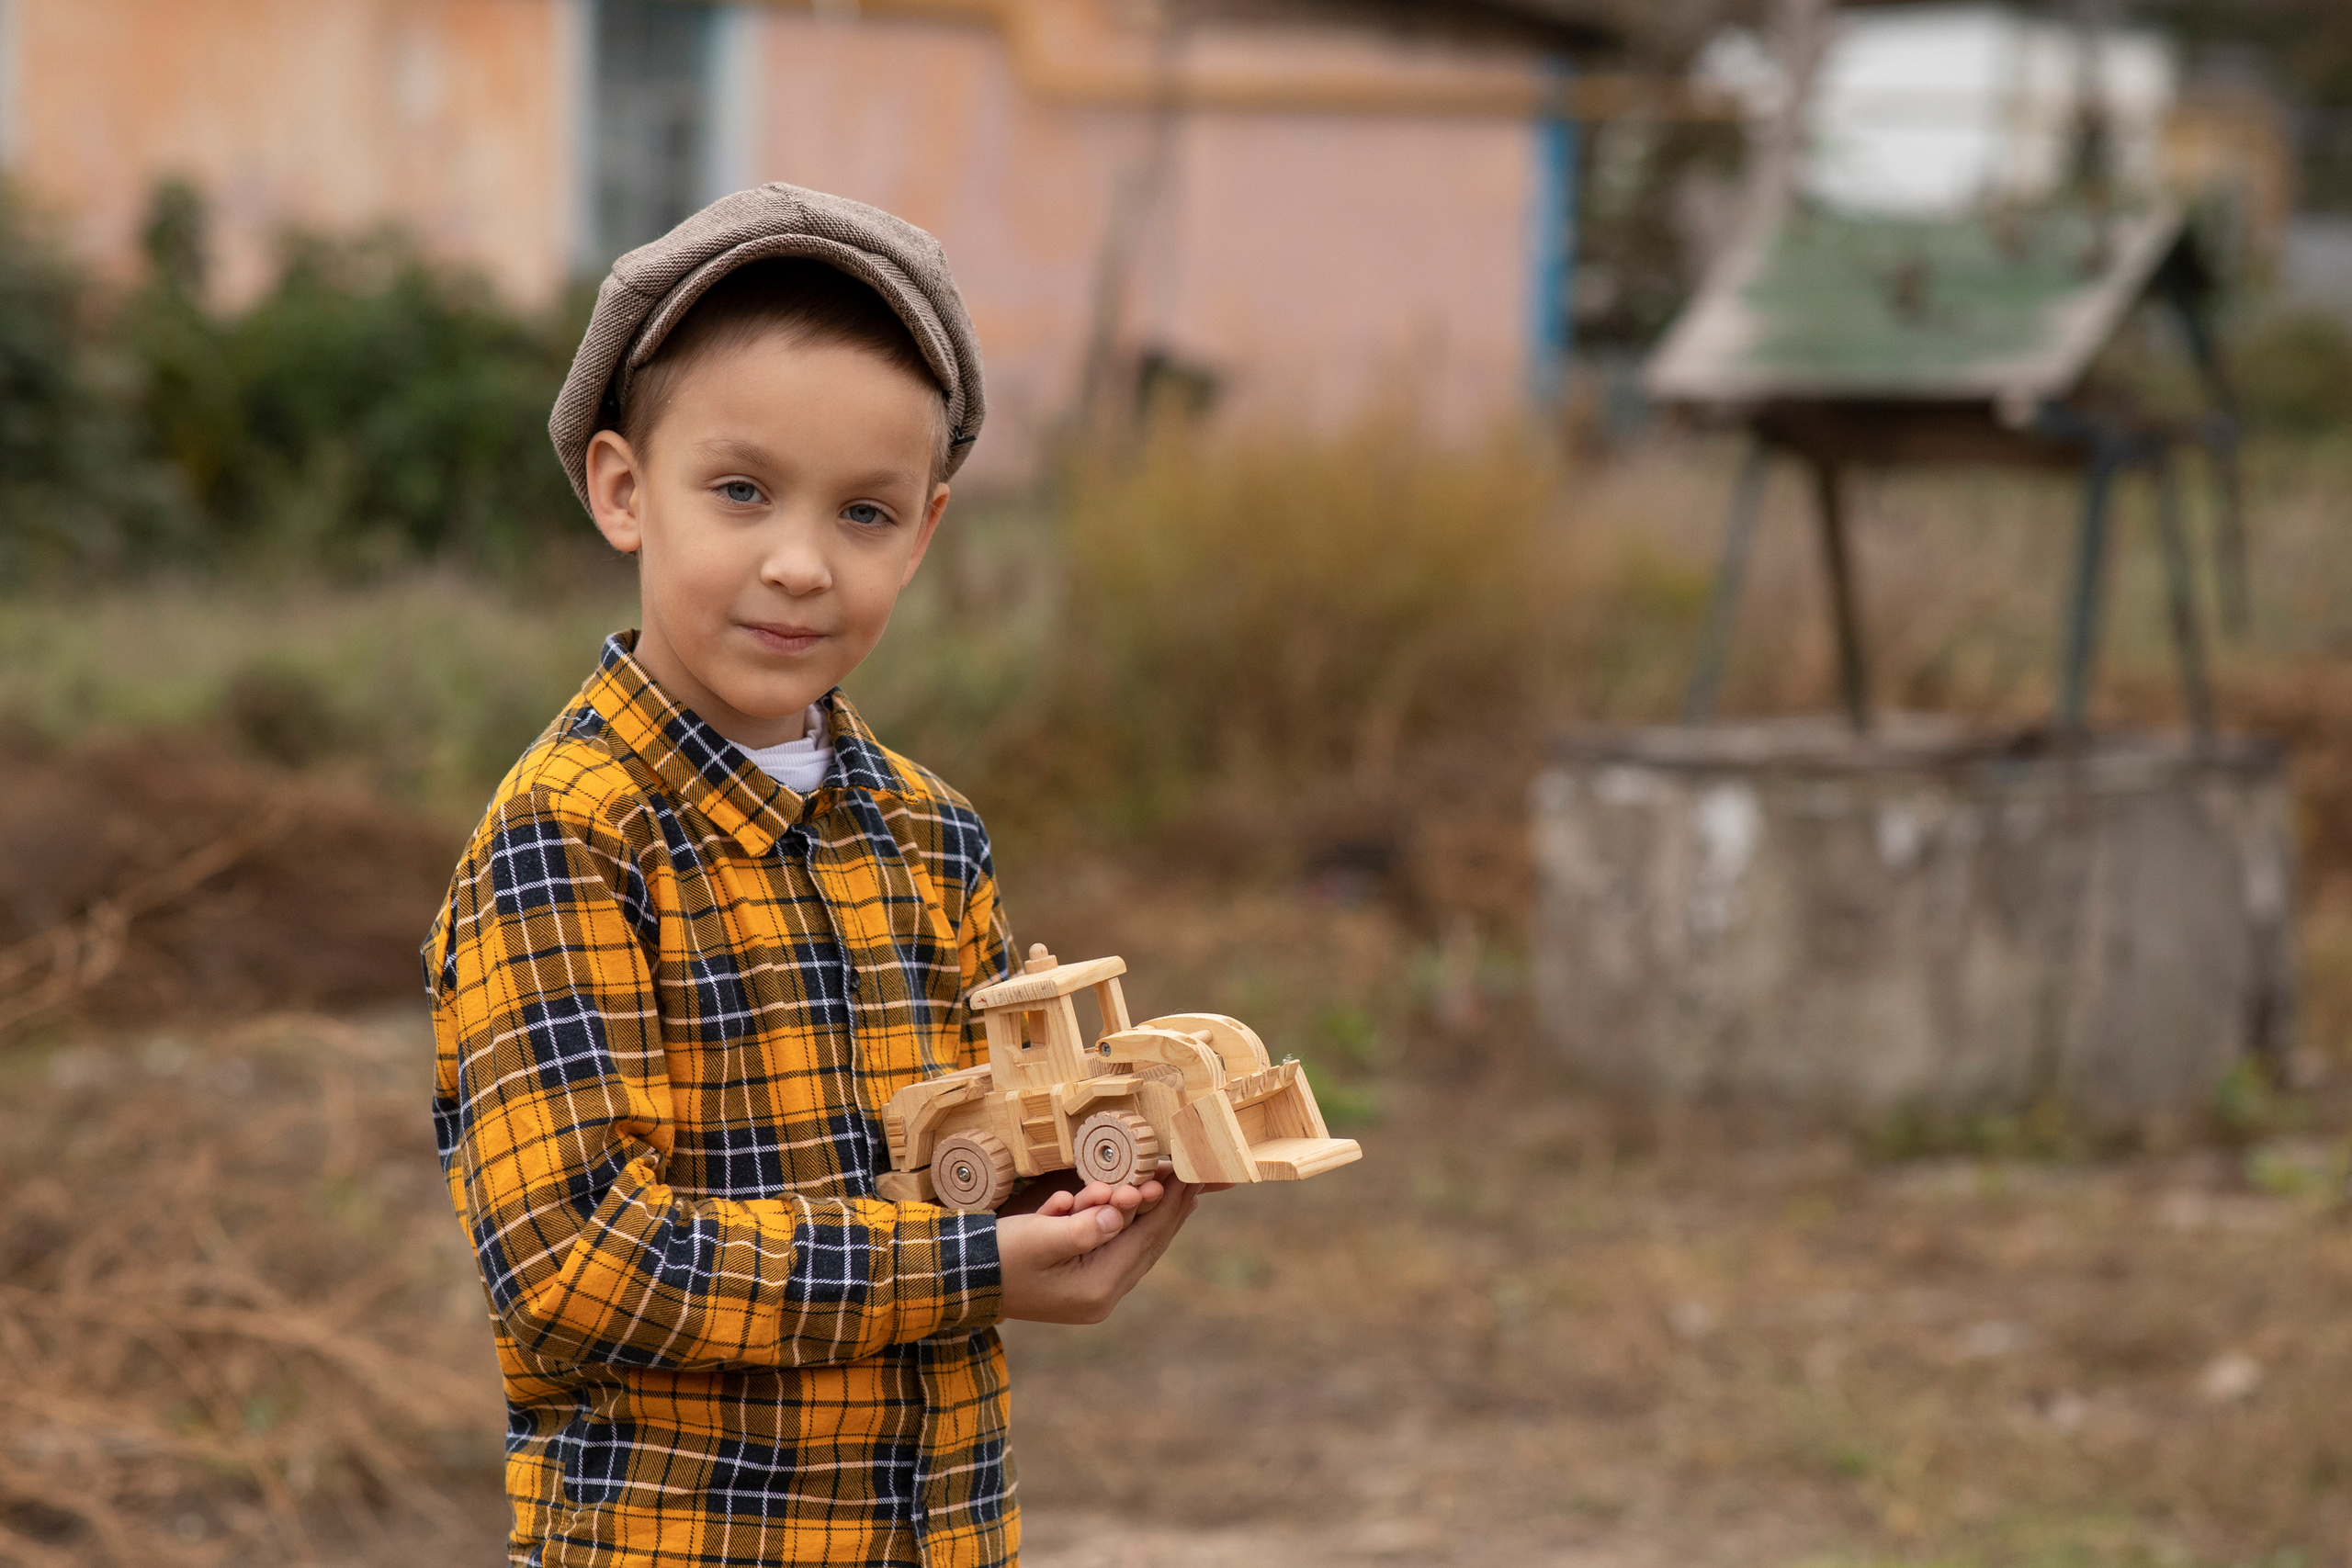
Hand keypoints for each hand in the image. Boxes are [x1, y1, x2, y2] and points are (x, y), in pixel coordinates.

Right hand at [997, 1164, 1205, 1323]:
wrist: (961, 1280)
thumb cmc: (999, 1255)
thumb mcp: (1041, 1237)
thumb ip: (1086, 1226)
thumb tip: (1124, 1212)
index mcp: (1096, 1289)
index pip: (1144, 1239)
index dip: (1168, 1204)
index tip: (1187, 1174)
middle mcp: (1100, 1297)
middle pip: (1146, 1245)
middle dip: (1167, 1208)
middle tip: (1190, 1177)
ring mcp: (1090, 1293)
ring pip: (1131, 1246)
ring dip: (1145, 1214)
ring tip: (1171, 1189)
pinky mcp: (1077, 1284)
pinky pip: (1108, 1248)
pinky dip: (1117, 1223)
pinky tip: (1128, 1203)